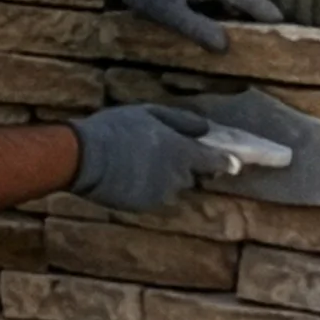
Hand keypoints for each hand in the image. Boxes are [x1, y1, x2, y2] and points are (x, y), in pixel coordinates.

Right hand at [64, 101, 252, 213]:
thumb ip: (180, 120)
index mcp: (181, 151)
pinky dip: (146, 188)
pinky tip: (127, 176)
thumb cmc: (116, 128)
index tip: (235, 165)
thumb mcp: (148, 112)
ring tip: (138, 163)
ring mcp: (160, 194)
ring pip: (171, 187)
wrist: (85, 157)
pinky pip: (152, 197)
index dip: (224, 163)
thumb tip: (204, 128)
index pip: (212, 160)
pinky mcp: (144, 206)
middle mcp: (176, 176)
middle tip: (160, 154)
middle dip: (182, 168)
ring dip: (163, 178)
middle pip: (190, 176)